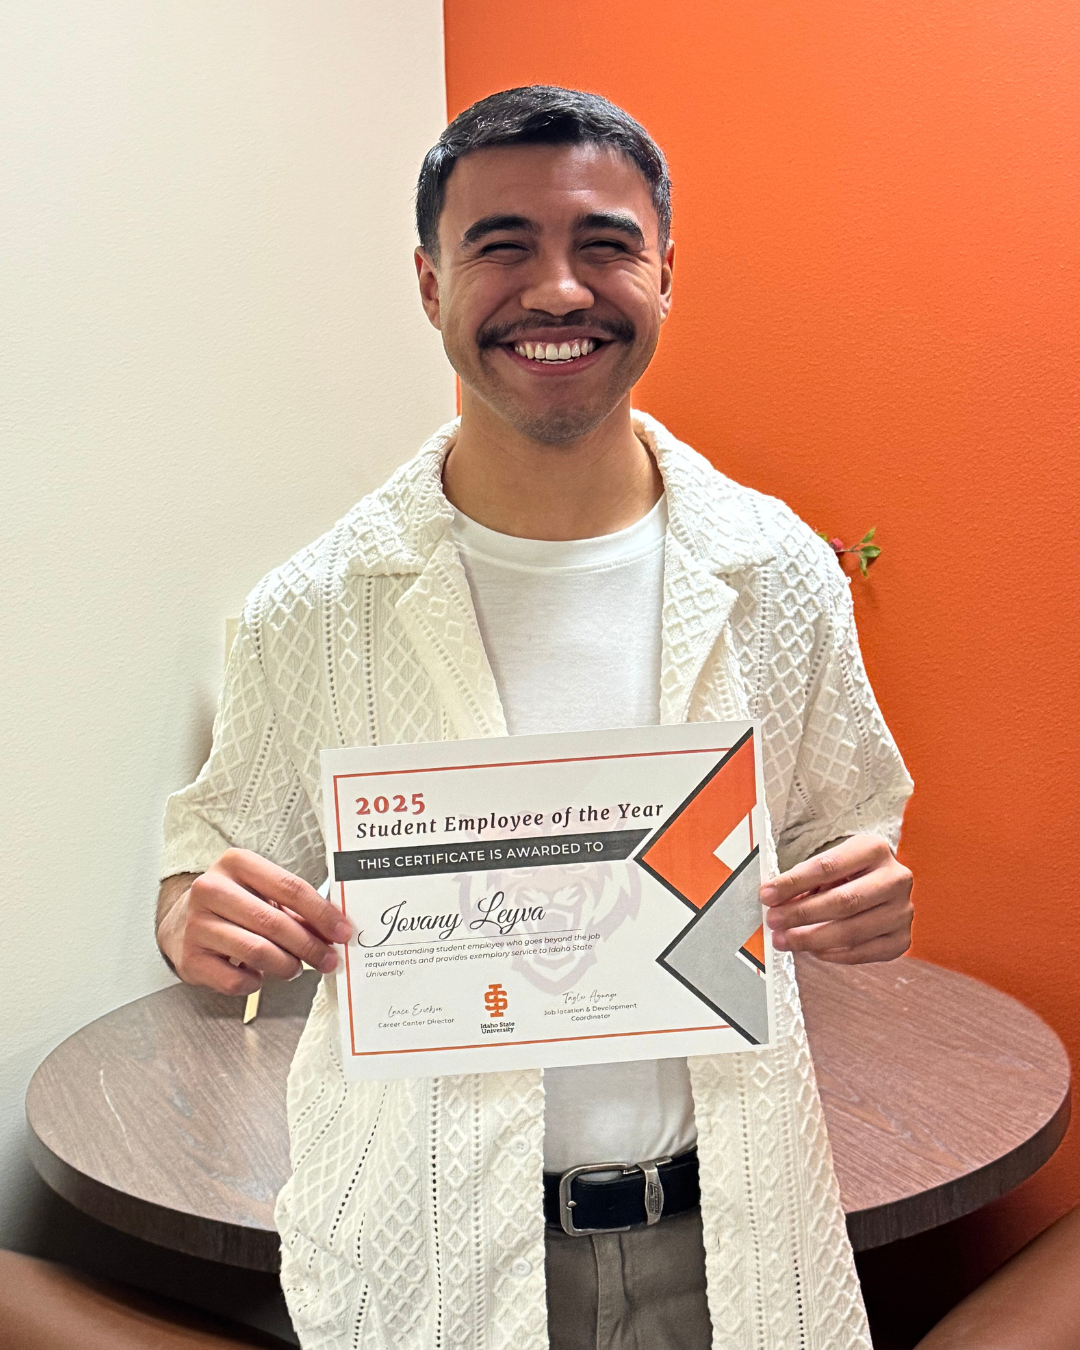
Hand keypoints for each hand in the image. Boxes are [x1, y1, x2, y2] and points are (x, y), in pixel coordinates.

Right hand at [157, 849, 352, 995]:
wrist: (181, 923)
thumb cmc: (233, 906)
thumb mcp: (262, 893)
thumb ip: (297, 908)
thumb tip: (334, 932)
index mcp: (235, 863)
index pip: (289, 887)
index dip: (321, 913)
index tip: (342, 931)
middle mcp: (210, 889)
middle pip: (274, 922)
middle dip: (309, 946)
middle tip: (328, 959)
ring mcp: (196, 924)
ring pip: (257, 952)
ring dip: (286, 966)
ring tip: (294, 968)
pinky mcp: (189, 958)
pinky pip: (236, 980)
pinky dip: (256, 983)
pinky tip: (258, 975)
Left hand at [760, 834, 912, 963]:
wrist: (883, 884)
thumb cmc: (849, 873)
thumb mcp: (830, 865)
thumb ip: (804, 881)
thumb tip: (774, 901)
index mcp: (873, 849)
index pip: (828, 867)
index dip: (794, 883)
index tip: (767, 895)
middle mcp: (895, 879)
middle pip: (843, 901)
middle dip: (801, 914)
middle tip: (774, 921)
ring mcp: (902, 911)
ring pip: (852, 932)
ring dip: (811, 938)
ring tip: (785, 939)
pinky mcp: (902, 939)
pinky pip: (863, 953)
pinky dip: (833, 954)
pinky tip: (812, 950)